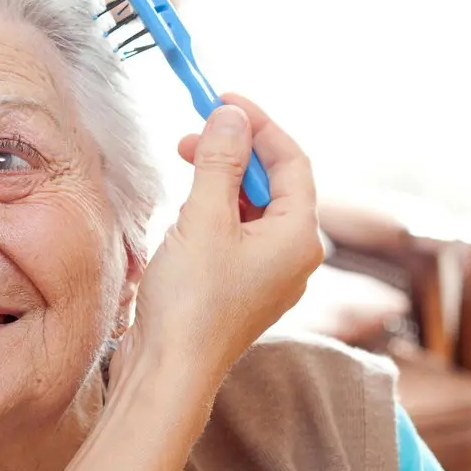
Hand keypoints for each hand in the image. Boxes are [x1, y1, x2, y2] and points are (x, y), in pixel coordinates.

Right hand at [118, 94, 323, 388]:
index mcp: (299, 236)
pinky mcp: (243, 289)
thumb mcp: (202, 219)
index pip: (291, 161)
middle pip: (273, 183)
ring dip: (221, 180)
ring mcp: (270, 275)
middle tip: (192, 133)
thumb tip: (231, 116)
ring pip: (252, 209)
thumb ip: (220, 162)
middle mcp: (295, 255)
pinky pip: (238, 234)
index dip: (258, 124)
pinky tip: (185, 212)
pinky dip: (215, 211)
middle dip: (234, 152)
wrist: (171, 371)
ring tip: (183, 168)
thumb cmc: (191, 303)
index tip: (222, 99)